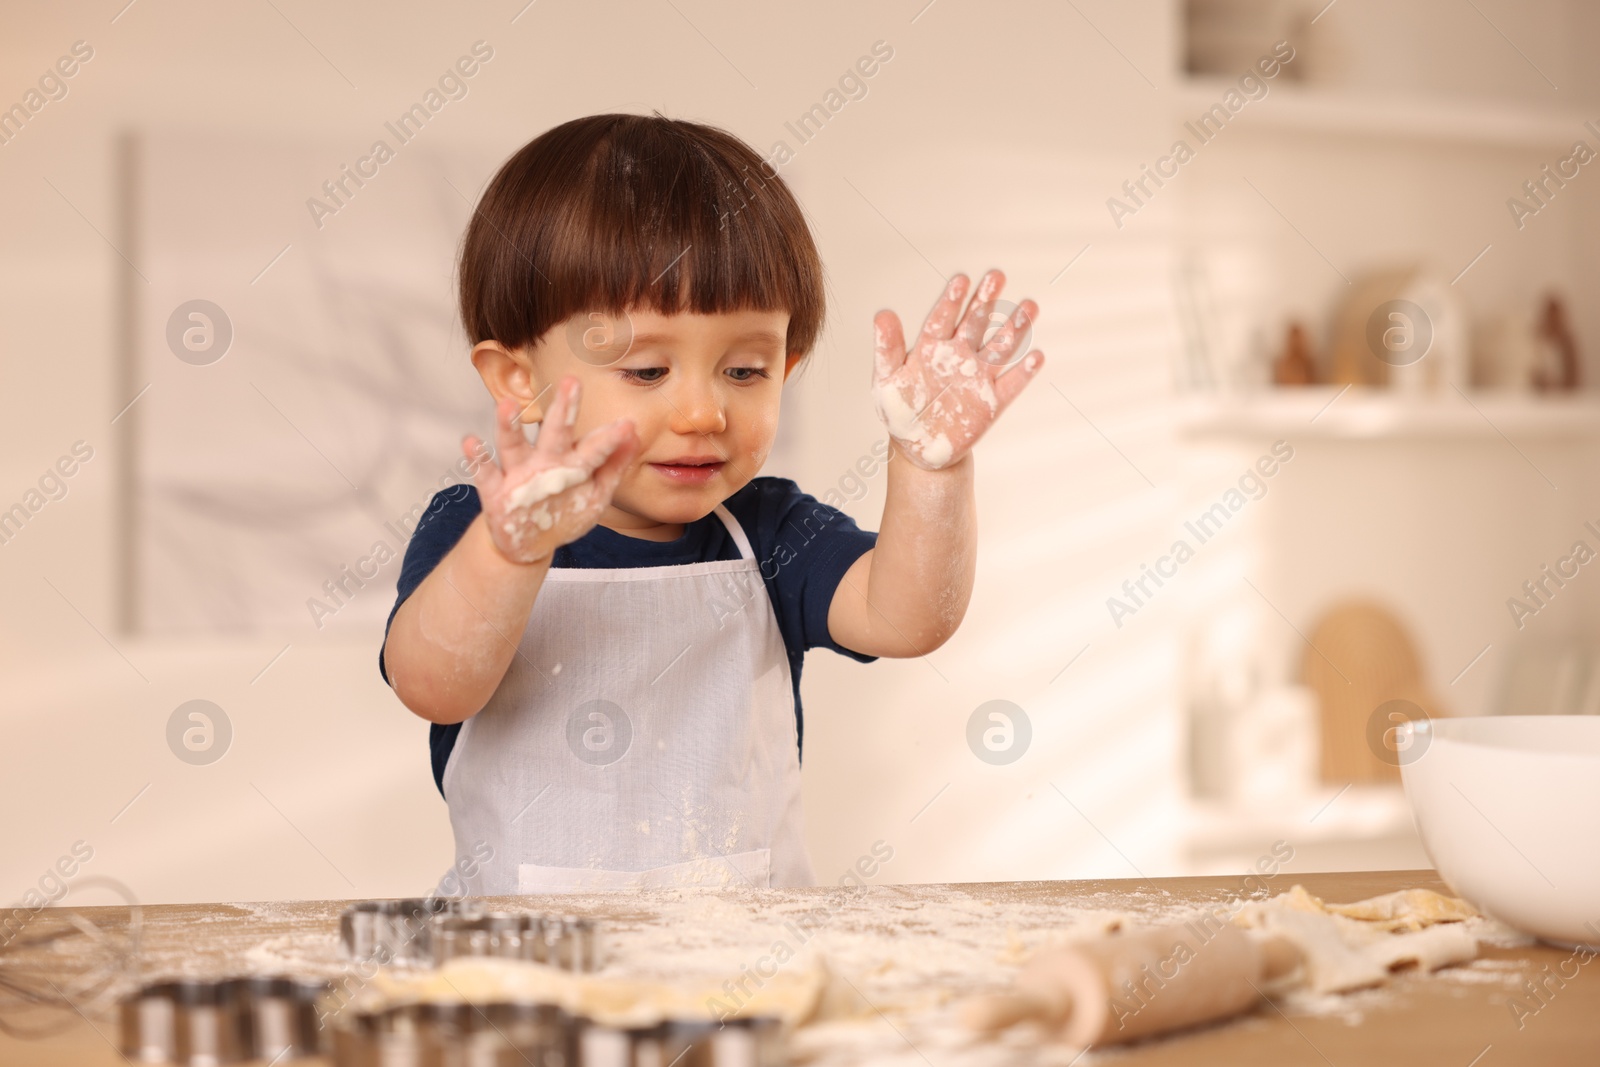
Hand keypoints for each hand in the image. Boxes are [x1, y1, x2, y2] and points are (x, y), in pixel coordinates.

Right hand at [463, 376, 638, 563]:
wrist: (526, 543)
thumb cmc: (563, 510)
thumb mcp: (594, 494)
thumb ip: (614, 465)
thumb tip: (634, 434)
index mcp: (571, 463)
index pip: (592, 447)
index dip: (608, 438)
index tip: (627, 424)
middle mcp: (543, 462)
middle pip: (554, 433)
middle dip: (563, 410)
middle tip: (572, 382)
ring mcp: (517, 474)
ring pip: (513, 446)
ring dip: (509, 426)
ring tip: (507, 405)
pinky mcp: (494, 491)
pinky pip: (484, 472)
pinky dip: (477, 458)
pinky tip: (471, 441)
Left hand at [872, 269, 1043, 470]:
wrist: (919, 447)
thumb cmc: (900, 410)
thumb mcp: (886, 379)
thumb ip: (887, 348)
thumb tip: (883, 314)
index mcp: (933, 347)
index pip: (943, 318)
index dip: (952, 300)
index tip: (961, 280)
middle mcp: (960, 356)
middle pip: (977, 323)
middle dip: (987, 300)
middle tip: (996, 276)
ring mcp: (978, 377)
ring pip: (1000, 347)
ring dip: (1015, 328)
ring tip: (1028, 307)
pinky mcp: (992, 402)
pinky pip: (1011, 385)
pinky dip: (1024, 372)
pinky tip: (1035, 356)